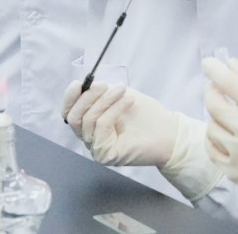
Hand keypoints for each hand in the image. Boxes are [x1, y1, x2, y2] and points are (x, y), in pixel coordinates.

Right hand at [62, 80, 178, 166]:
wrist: (168, 131)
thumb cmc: (144, 114)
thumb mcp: (118, 96)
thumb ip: (100, 92)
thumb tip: (85, 85)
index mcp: (90, 123)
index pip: (69, 112)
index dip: (70, 97)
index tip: (79, 83)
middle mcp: (90, 137)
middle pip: (74, 117)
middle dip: (87, 97)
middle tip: (105, 84)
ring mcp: (96, 148)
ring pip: (88, 121)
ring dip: (105, 100)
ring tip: (123, 90)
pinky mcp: (105, 155)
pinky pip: (101, 127)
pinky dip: (114, 110)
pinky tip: (128, 101)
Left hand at [202, 57, 237, 209]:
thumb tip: (230, 64)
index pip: (233, 85)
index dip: (216, 71)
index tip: (208, 63)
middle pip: (216, 107)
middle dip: (211, 91)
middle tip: (215, 87)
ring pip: (212, 129)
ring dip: (215, 117)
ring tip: (227, 115)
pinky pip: (212, 153)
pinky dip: (213, 140)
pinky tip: (223, 135)